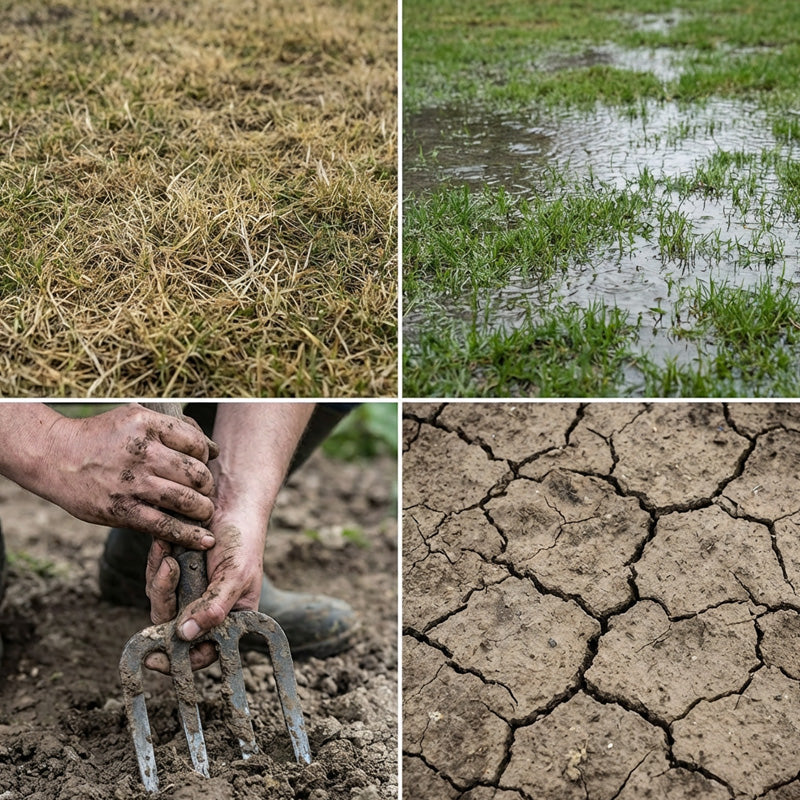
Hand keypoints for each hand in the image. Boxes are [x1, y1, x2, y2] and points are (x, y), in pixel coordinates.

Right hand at [46, 404, 218, 548]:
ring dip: (203, 509)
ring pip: (186, 500)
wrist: (54, 456)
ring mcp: (132, 483)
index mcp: (146, 425)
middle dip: (208, 485)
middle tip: (207, 490)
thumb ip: (172, 427)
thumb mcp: (134, 417)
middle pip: (196, 473)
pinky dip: (189, 535)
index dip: (207, 455)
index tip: (207, 463)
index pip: (197, 443)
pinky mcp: (121, 510)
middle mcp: (142, 453)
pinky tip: (203, 540)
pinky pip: (165, 526)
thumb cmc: (101, 436)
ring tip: (205, 510)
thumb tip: (210, 448)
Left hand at [143, 519, 265, 671]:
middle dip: (167, 599)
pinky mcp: (174, 575)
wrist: (231, 504)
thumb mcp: (235, 575)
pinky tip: (165, 545)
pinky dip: (157, 564)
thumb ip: (215, 607)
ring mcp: (188, 593)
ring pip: (160, 603)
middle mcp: (206, 610)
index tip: (156, 660)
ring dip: (162, 578)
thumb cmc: (243, 540)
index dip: (179, 661)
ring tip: (172, 553)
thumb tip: (187, 636)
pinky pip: (155, 580)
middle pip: (173, 628)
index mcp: (229, 618)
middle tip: (170, 569)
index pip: (203, 652)